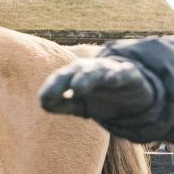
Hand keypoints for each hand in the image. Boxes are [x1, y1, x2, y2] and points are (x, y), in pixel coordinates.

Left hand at [39, 57, 154, 118]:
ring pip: (97, 71)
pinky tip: (113, 79)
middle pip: (77, 72)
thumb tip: (42, 104)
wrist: (131, 94)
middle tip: (60, 90)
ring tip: (77, 87)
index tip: (44, 99)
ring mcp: (110, 71)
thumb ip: (58, 104)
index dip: (52, 87)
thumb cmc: (98, 97)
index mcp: (74, 75)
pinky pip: (123, 73)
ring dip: (87, 78)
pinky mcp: (129, 75)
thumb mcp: (77, 104)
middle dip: (67, 79)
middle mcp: (90, 70)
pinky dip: (118, 75)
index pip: (60, 78)